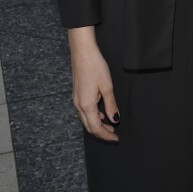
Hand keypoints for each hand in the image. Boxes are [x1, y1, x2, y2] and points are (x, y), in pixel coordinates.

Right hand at [68, 27, 119, 142]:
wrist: (82, 52)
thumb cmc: (95, 67)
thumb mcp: (107, 87)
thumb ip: (111, 105)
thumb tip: (115, 119)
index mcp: (86, 105)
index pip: (96, 128)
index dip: (106, 135)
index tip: (116, 139)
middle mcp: (78, 105)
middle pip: (89, 126)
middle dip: (101, 133)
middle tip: (114, 135)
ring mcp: (76, 99)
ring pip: (86, 119)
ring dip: (98, 125)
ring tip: (110, 125)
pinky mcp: (77, 94)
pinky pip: (84, 111)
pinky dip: (93, 116)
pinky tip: (102, 113)